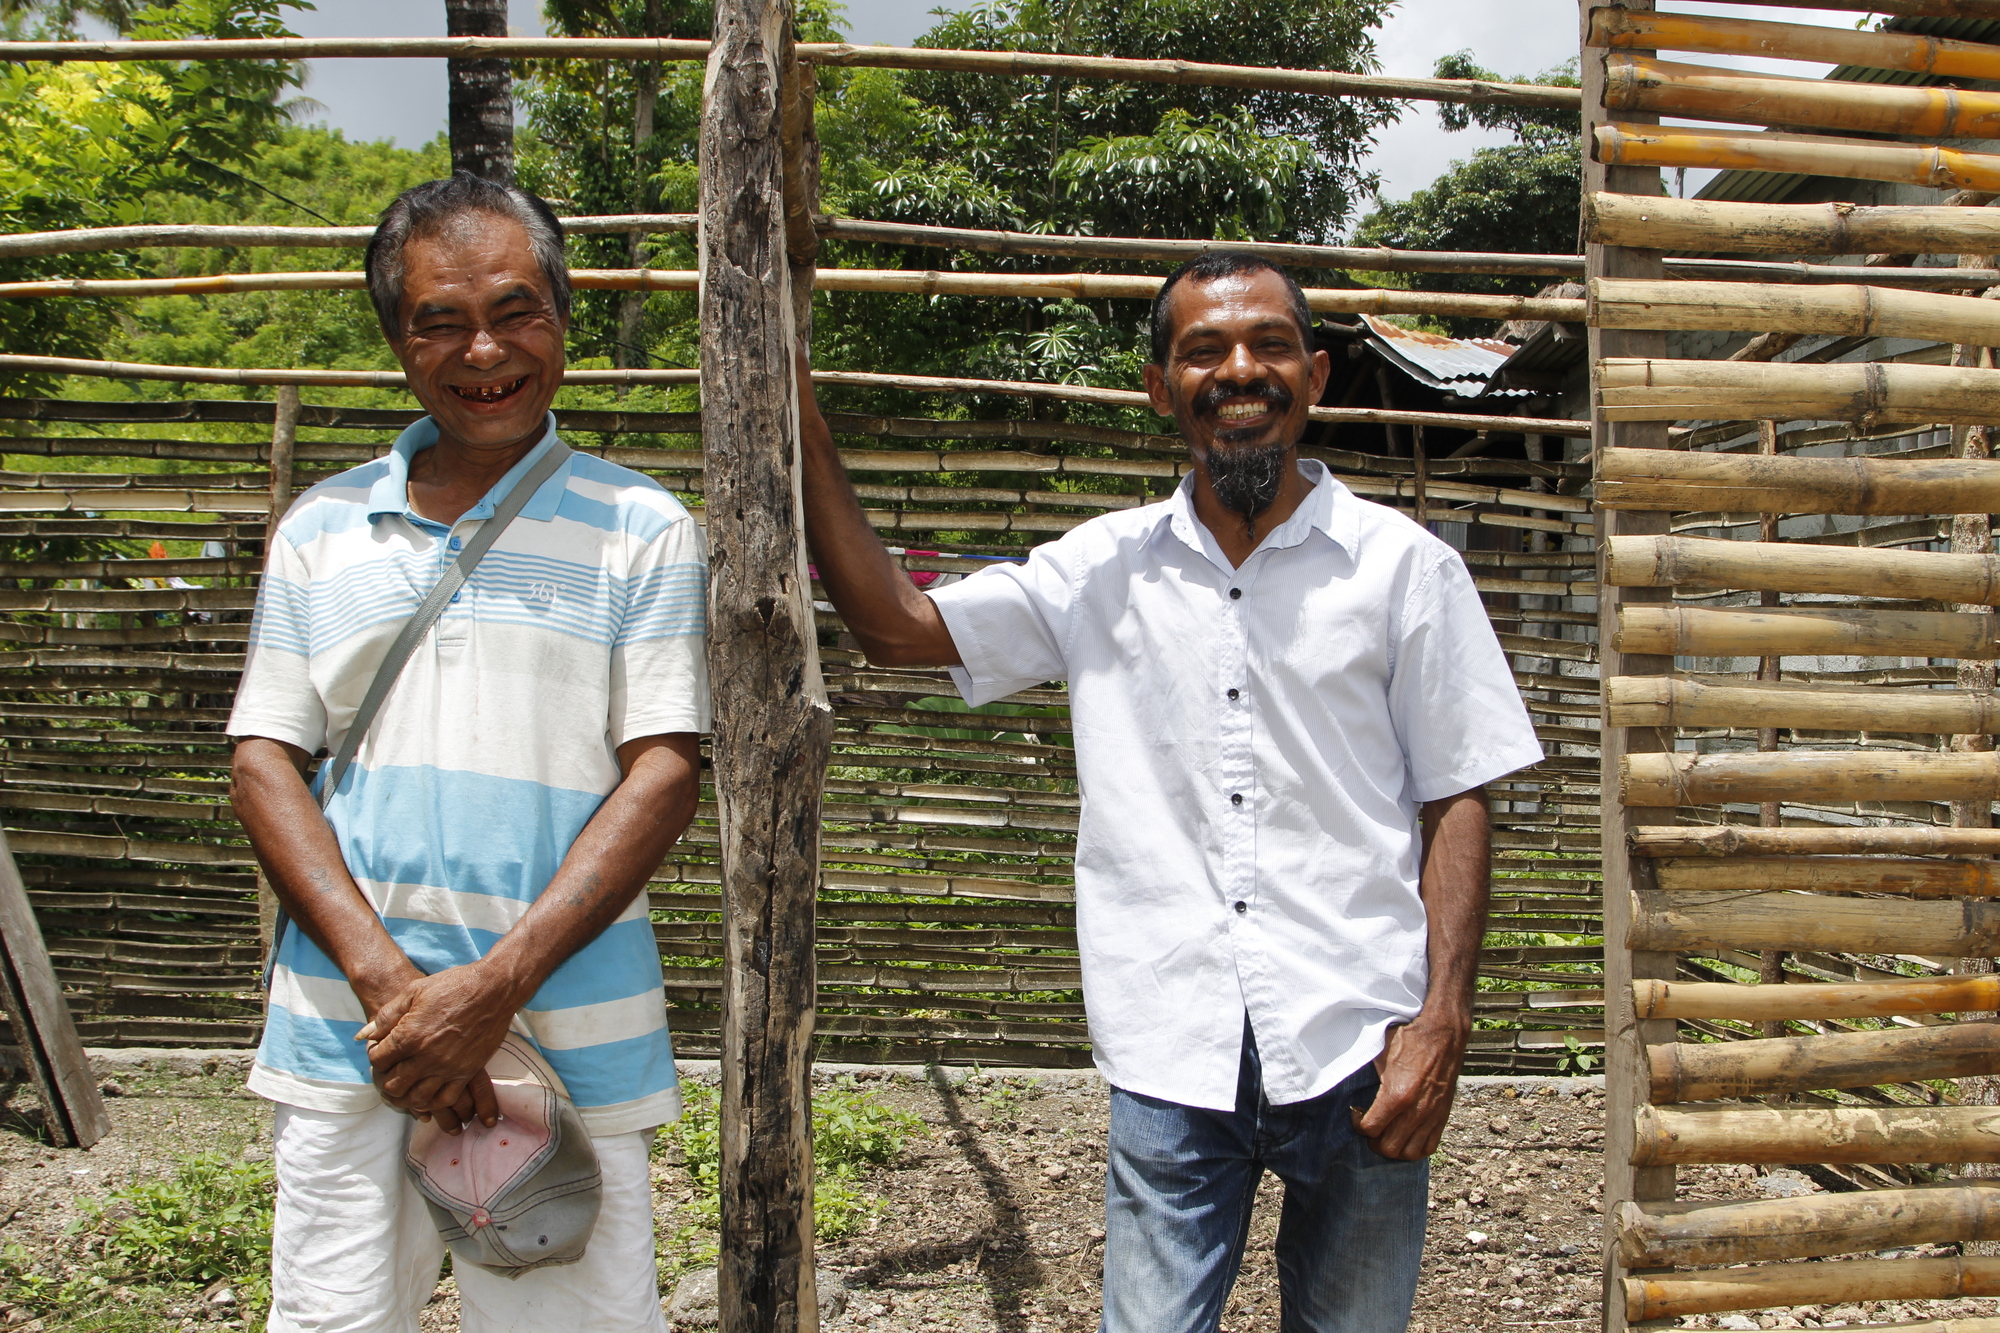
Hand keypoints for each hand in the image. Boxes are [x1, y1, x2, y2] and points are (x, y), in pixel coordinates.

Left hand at [355, 962, 513, 1133]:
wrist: (493, 989)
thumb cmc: (452, 985)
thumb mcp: (413, 991)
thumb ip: (386, 1016)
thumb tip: (364, 1036)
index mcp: (409, 1035)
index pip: (378, 1061)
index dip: (375, 1057)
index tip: (381, 1052)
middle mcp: (426, 1057)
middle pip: (393, 1085)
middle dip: (387, 1079)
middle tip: (392, 1070)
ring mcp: (447, 1067)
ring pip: (417, 1099)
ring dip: (407, 1095)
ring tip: (407, 1085)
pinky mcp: (466, 1072)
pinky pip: (445, 1099)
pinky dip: (433, 1102)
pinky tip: (429, 1093)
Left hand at [1351, 1015, 1467, 1160]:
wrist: (1443, 1033)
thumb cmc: (1409, 1039)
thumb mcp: (1380, 1054)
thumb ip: (1368, 1077)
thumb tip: (1350, 1088)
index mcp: (1397, 1095)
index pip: (1370, 1129)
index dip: (1358, 1124)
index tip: (1356, 1112)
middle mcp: (1416, 1111)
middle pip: (1388, 1148)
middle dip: (1373, 1140)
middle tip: (1370, 1125)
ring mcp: (1432, 1116)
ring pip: (1409, 1153)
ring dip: (1394, 1147)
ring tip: (1386, 1133)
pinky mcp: (1443, 1116)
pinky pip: (1428, 1147)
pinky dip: (1414, 1148)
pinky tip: (1404, 1136)